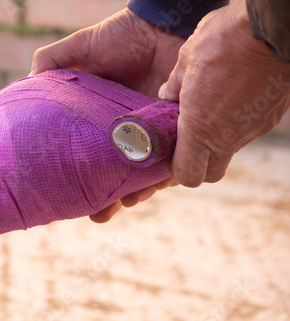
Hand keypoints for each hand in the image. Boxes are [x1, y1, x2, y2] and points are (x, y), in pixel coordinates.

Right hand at [31, 9, 185, 221]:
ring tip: (125, 202)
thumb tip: (27, 83)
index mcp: (102, 122)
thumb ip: (53, 62)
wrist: (162, 25)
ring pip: (145, 174)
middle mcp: (127, 132)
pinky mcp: (179, 129)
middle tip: (98, 214)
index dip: (80, 179)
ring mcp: (154, 133)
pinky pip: (175, 159)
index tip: (68, 198)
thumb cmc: (121, 36)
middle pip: (117, 174)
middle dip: (109, 198)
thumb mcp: (80, 48)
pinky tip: (154, 184)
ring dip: (136, 192)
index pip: (89, 158)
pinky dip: (165, 174)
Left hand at [159, 0, 289, 186]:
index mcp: (200, 129)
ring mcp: (253, 130)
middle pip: (211, 173)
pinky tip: (231, 97)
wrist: (269, 28)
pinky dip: (236, 123)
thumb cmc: (223, 42)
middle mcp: (229, 137)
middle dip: (198, 165)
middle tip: (188, 141)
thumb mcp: (186, 61)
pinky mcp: (271, 118)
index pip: (188, 175)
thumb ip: (174, 86)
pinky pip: (247, 131)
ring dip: (217, 138)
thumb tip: (166, 95)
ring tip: (210, 108)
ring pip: (230, 149)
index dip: (176, 170)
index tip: (171, 155)